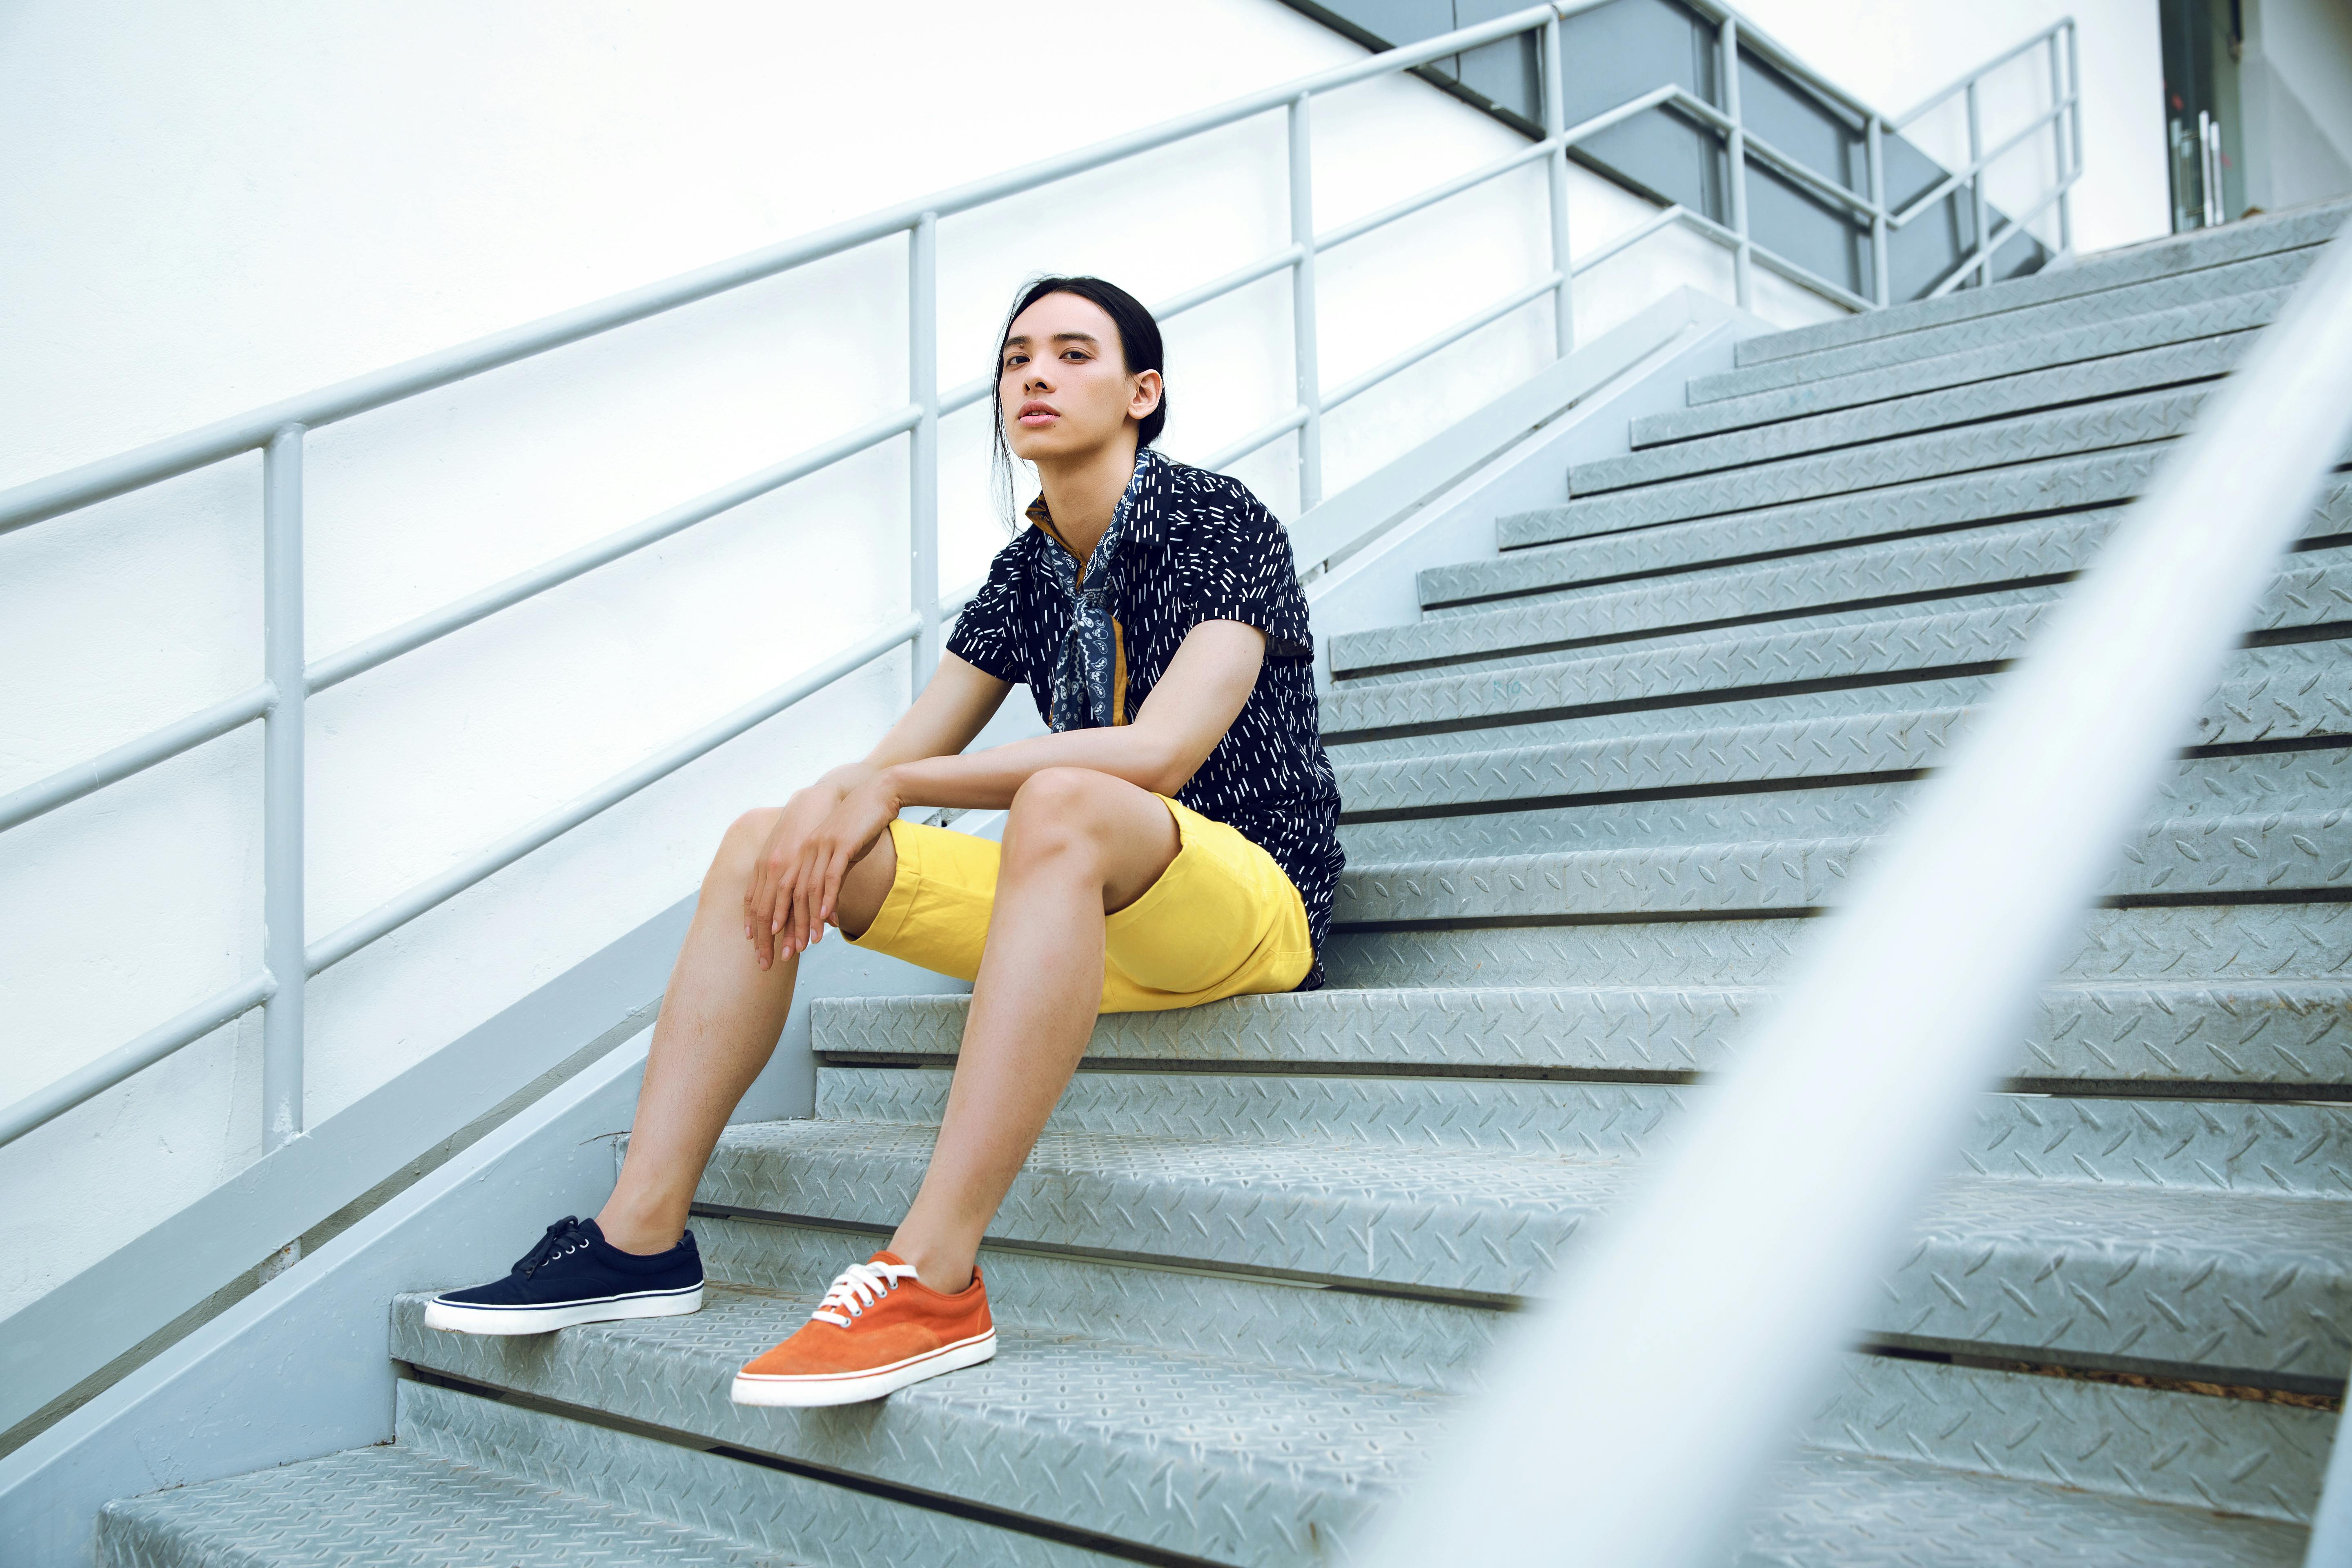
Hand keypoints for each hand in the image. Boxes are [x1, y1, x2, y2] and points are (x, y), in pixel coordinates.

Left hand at [745, 771, 902, 968]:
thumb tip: (825, 911)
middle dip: (780, 929)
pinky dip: (827, 899)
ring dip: (806, 920)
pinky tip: (827, 918)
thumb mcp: (834, 854)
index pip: (769, 890)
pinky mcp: (840, 844)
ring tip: (807, 944)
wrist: (875, 794)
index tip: (761, 943)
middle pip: (781, 895)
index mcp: (792, 852)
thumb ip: (824, 879)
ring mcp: (818, 846)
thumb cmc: (856, 826)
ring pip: (805, 890)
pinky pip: (830, 877)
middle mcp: (799, 850)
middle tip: (780, 955)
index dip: (763, 917)